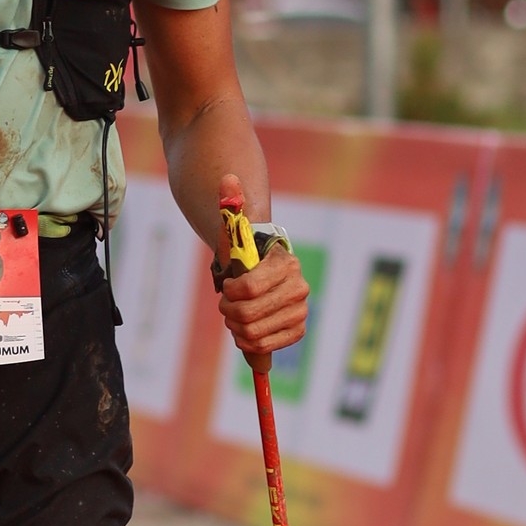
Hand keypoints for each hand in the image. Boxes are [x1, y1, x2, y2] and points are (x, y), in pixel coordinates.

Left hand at [215, 169, 308, 367]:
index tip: (225, 289)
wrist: (260, 270)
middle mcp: (299, 287)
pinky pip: (269, 347)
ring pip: (254, 334)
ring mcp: (300, 310)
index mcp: (285, 263)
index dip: (230, 294)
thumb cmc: (243, 251)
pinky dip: (250, 344)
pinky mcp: (297, 329)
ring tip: (234, 318)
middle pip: (249, 315)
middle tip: (226, 306)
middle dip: (230, 313)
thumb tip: (227, 178)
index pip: (250, 288)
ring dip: (236, 329)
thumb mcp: (233, 228)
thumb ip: (230, 201)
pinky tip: (246, 332)